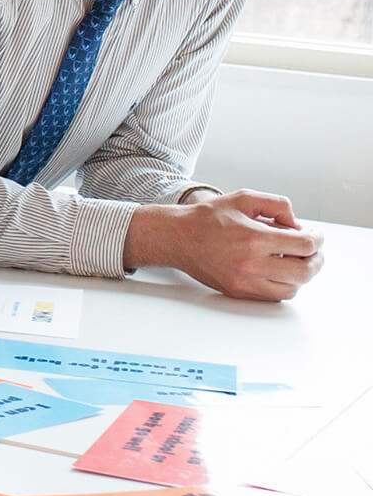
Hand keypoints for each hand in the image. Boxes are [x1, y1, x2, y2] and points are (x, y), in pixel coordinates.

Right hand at [126, 189, 323, 300]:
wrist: (177, 237)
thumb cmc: (208, 218)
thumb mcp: (244, 199)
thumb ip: (277, 205)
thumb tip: (297, 225)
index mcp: (254, 238)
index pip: (305, 245)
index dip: (317, 239)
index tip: (315, 235)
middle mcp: (251, 264)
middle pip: (305, 271)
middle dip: (316, 259)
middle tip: (313, 251)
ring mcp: (244, 281)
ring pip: (292, 288)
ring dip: (300, 274)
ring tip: (295, 261)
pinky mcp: (238, 291)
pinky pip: (274, 296)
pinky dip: (283, 285)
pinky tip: (278, 270)